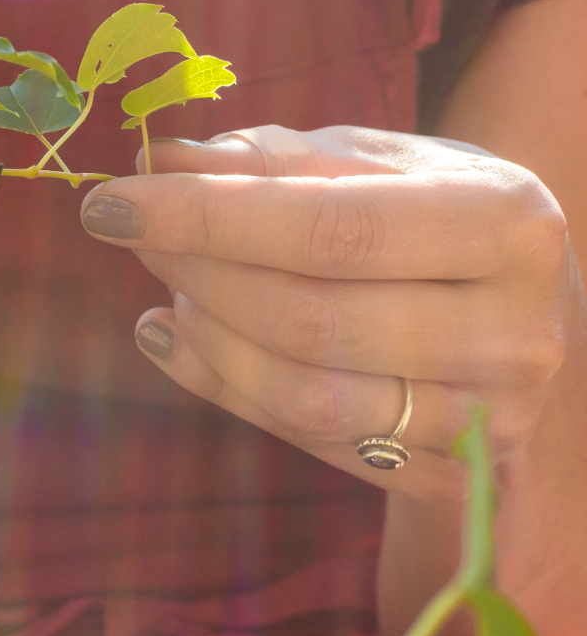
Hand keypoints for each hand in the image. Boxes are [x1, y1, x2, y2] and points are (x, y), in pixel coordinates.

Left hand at [80, 125, 572, 498]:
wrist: (524, 308)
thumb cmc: (439, 213)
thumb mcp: (377, 162)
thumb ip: (275, 160)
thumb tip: (163, 158)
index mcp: (508, 225)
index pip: (334, 231)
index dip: (209, 219)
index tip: (110, 202)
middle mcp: (516, 332)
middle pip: (311, 322)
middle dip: (198, 275)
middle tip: (136, 238)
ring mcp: (490, 419)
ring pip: (306, 400)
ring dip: (208, 341)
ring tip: (168, 292)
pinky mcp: (454, 478)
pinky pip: (311, 443)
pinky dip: (226, 389)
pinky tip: (180, 343)